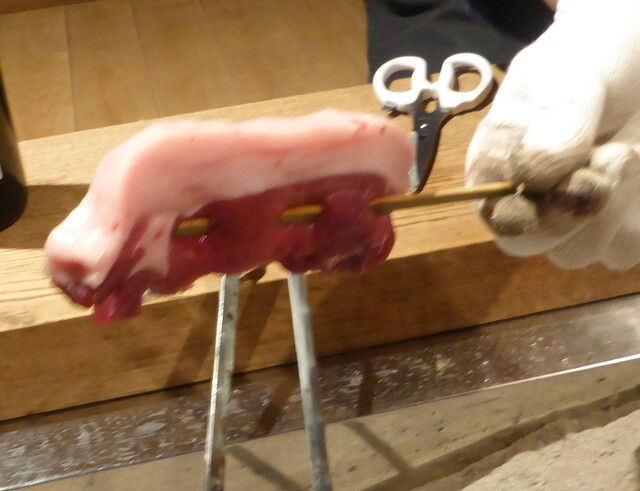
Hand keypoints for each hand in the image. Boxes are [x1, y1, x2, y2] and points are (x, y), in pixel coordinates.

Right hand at [465, 0, 639, 269]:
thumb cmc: (591, 59)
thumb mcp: (569, 78)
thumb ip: (554, 124)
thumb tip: (532, 178)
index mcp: (496, 165)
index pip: (491, 212)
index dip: (519, 212)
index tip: (564, 180)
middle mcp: (525, 198)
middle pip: (526, 244)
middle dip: (567, 214)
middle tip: (612, 155)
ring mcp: (570, 218)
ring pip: (574, 254)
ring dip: (608, 211)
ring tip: (625, 151)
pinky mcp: (617, 227)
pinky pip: (622, 251)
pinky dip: (637, 220)